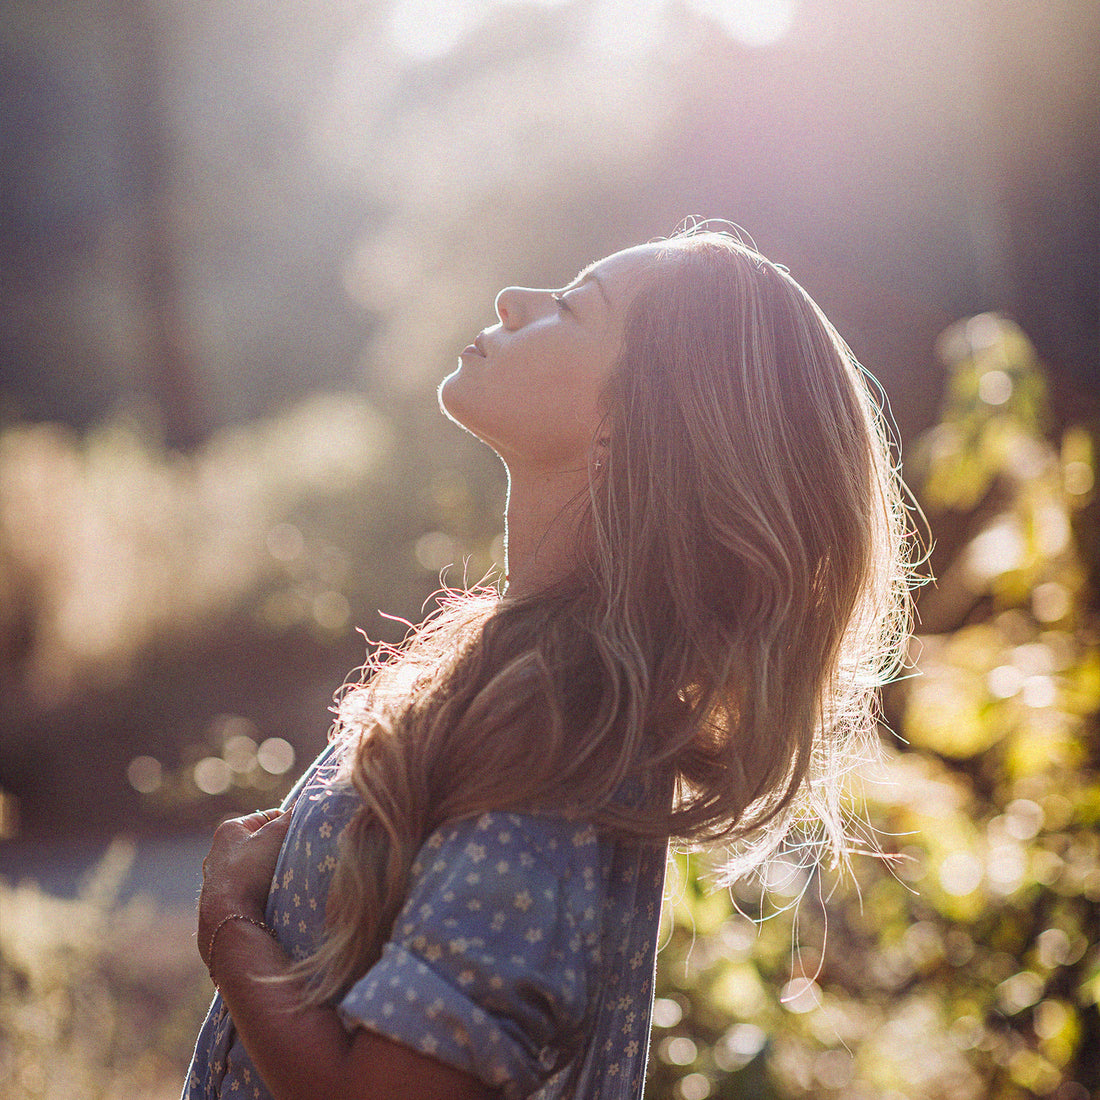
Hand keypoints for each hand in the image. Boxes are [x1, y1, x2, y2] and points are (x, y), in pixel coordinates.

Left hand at [198, 806, 293, 967]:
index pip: (267, 817)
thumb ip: (290, 818)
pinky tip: (274, 898)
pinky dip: (263, 892)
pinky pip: (251, 890)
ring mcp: (220, 880)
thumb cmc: (249, 870)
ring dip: (272, 873)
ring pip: (257, 869)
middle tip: (295, 858)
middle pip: (261, 845)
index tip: (300, 837)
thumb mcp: (275, 836)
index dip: (287, 825)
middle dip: (279, 850)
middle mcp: (219, 853)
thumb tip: (308, 802)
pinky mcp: (223, 903)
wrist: (229, 919)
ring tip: (285, 880)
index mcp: (229, 831)